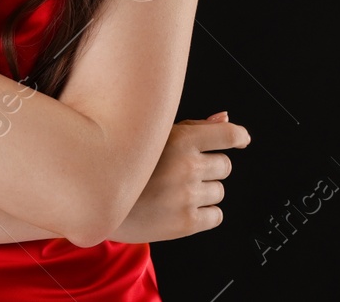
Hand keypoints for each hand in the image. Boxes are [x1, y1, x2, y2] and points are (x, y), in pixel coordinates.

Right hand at [109, 111, 250, 243]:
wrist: (97, 200)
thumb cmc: (125, 165)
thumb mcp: (156, 137)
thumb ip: (194, 128)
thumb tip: (225, 118)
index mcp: (180, 139)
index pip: (227, 135)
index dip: (239, 136)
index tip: (242, 139)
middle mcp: (187, 166)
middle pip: (226, 166)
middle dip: (212, 168)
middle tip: (188, 173)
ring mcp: (187, 195)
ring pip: (220, 191)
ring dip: (206, 191)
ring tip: (178, 191)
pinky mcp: (186, 222)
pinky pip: (216, 215)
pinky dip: (205, 213)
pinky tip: (183, 207)